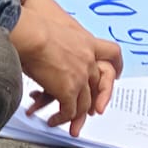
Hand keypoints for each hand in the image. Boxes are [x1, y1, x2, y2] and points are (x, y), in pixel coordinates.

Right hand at [12, 0, 122, 136]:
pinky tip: (53, 120)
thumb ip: (62, 37)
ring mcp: (80, 77)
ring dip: (75, 116)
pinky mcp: (68, 90)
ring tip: (67, 122)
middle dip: (95, 100)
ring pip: (85, 103)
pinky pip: (69, 111)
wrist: (31, 34)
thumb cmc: (35, 25)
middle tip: (91, 110)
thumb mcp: (58, 26)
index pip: (112, 53)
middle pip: (99, 85)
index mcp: (86, 42)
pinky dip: (62, 119)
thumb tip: (52, 39)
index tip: (116, 75)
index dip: (116, 65)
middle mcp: (88, 60)